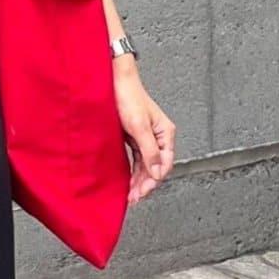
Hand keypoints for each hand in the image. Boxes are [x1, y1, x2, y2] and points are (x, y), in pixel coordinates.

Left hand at [114, 64, 173, 203]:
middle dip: (145, 183)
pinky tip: (128, 180)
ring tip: (131, 194)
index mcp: (165, 132)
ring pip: (145, 164)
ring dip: (139, 180)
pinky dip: (133, 170)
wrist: (113, 81)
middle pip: (155, 166)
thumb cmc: (128, 97)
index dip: (154, 180)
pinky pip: (136, 158)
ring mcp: (146, 136)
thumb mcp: (139, 126)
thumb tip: (157, 171)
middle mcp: (158, 135)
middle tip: (134, 197)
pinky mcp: (134, 136)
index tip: (143, 191)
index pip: (165, 163)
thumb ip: (150, 150)